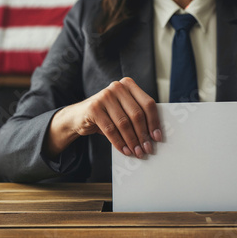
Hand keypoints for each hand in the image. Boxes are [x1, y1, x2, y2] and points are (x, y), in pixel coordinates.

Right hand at [44, 77, 161, 158]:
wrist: (79, 116)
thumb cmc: (107, 115)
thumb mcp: (123, 111)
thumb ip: (137, 116)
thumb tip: (155, 136)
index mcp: (129, 85)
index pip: (148, 104)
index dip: (154, 122)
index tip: (157, 137)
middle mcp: (117, 87)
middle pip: (137, 114)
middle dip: (143, 134)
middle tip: (147, 149)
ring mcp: (104, 96)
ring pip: (124, 123)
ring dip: (132, 141)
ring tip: (137, 152)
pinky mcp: (94, 107)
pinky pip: (110, 129)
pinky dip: (119, 142)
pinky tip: (125, 150)